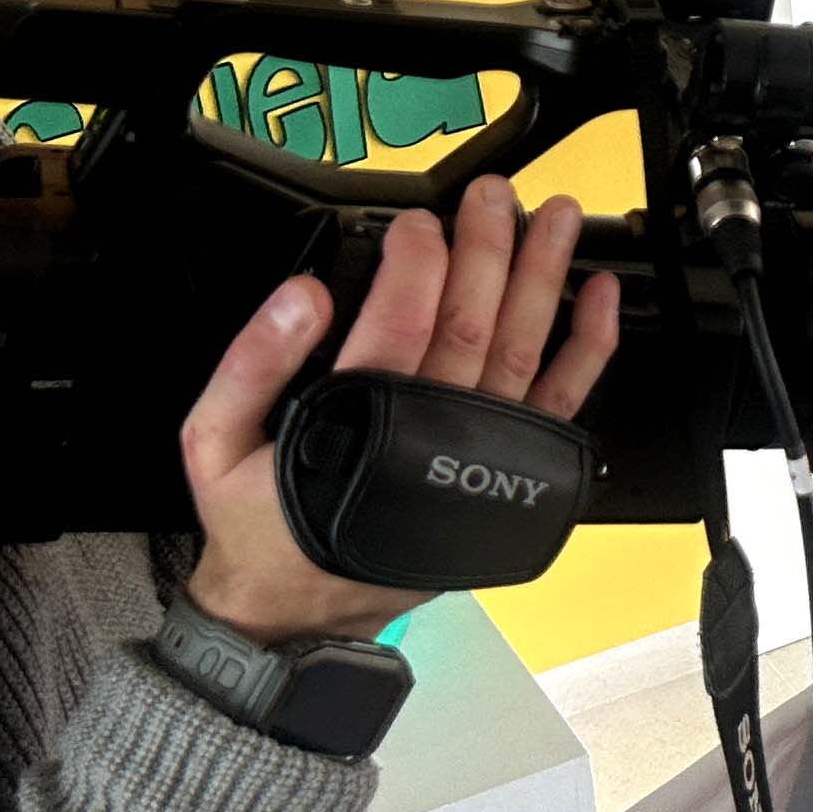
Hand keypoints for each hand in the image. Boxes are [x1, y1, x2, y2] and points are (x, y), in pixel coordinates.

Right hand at [179, 181, 623, 646]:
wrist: (295, 614)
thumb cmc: (260, 525)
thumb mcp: (212, 443)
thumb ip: (250, 365)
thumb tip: (302, 298)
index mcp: (356, 426)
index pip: (399, 325)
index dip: (416, 264)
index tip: (418, 222)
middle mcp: (428, 438)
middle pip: (471, 326)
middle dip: (487, 250)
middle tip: (493, 197)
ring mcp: (476, 453)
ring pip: (521, 351)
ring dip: (544, 277)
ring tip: (555, 219)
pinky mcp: (506, 468)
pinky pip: (559, 402)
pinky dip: (587, 348)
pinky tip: (600, 297)